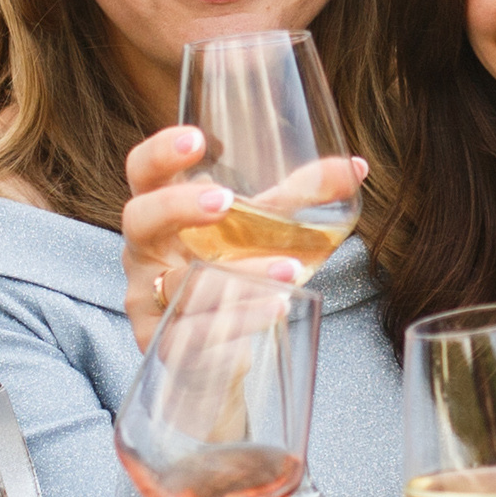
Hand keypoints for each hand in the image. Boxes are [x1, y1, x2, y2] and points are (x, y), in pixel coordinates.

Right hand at [118, 127, 310, 350]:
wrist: (212, 357)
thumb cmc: (227, 276)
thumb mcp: (258, 231)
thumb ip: (299, 196)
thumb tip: (356, 167)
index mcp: (160, 214)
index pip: (142, 173)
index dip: (160, 154)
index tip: (196, 139)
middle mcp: (145, 254)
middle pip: (139, 220)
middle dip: (177, 206)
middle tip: (223, 200)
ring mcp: (149, 302)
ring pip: (182, 283)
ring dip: (238, 273)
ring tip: (289, 268)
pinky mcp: (165, 344)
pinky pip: (196, 331)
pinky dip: (241, 318)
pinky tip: (277, 306)